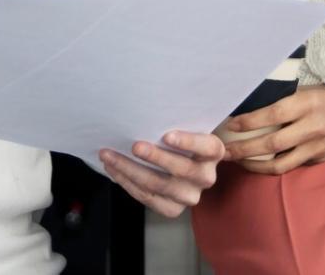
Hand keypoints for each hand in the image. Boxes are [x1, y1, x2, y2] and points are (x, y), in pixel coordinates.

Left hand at [100, 131, 224, 217]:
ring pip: (157, 185)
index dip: (188, 142)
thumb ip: (178, 123)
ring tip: (110, 156)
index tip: (167, 135)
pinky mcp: (173, 210)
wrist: (188, 165)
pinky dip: (126, 182)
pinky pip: (146, 197)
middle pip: (180, 169)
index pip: (207, 147)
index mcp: (214, 152)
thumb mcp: (189, 128)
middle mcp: (206, 177)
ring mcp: (190, 196)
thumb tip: (146, 115)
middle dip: (154, 157)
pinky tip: (114, 169)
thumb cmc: (183, 139)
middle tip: (134, 146)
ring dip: (129, 169)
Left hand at [221, 85, 324, 174]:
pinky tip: (260, 164)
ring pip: (280, 164)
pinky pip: (292, 167)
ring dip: (254, 165)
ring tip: (238, 162)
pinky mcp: (320, 161)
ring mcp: (317, 148)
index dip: (248, 122)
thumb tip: (247, 110)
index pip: (271, 115)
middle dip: (243, 149)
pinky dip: (273, 167)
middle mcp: (311, 128)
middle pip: (271, 144)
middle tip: (223, 152)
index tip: (229, 125)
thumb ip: (281, 102)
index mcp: (306, 104)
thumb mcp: (304, 92)